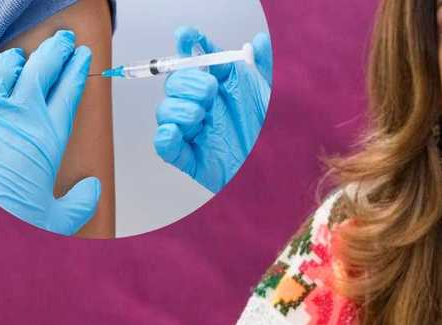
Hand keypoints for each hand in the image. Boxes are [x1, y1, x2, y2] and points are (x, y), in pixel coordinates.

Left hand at [0, 30, 99, 235]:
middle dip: (57, 51)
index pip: (69, 89)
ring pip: (5, 68)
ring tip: (24, 57)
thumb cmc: (4, 220)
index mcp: (48, 135)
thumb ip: (79, 204)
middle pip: (42, 69)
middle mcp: (18, 114)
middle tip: (64, 43)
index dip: (78, 69)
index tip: (83, 58)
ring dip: (19, 59)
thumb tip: (91, 190)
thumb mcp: (55, 221)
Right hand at [154, 26, 272, 192]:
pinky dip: (165, 137)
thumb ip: (265, 67)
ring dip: (178, 109)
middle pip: (175, 83)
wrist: (276, 171)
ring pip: (166, 112)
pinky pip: (166, 146)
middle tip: (209, 92)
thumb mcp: (273, 97)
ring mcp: (194, 131)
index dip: (188, 45)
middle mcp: (203, 106)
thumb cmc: (272, 134)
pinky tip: (176, 132)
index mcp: (219, 87)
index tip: (187, 36)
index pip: (195, 60)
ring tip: (200, 116)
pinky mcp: (190, 157)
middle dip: (187, 82)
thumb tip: (258, 40)